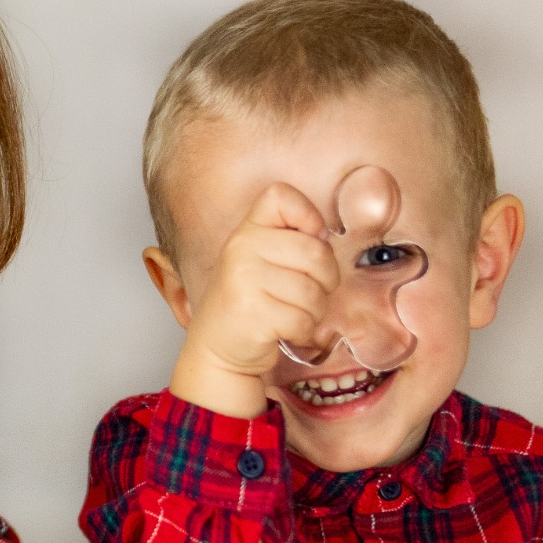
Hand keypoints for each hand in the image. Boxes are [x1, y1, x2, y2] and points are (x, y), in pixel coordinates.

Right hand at [170, 182, 339, 418]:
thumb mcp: (261, 260)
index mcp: (246, 231)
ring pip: (313, 291)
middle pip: (316, 251)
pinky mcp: (252, 313)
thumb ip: (290, 240)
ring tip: (291, 313)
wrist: (218, 346)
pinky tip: (283, 330)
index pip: (281, 196)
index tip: (308, 240)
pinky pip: (303, 319)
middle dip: (325, 279)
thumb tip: (324, 237)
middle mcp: (241, 249)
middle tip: (306, 293)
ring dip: (313, 311)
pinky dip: (303, 332)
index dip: (307, 216)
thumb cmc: (250, 302)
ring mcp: (244, 280)